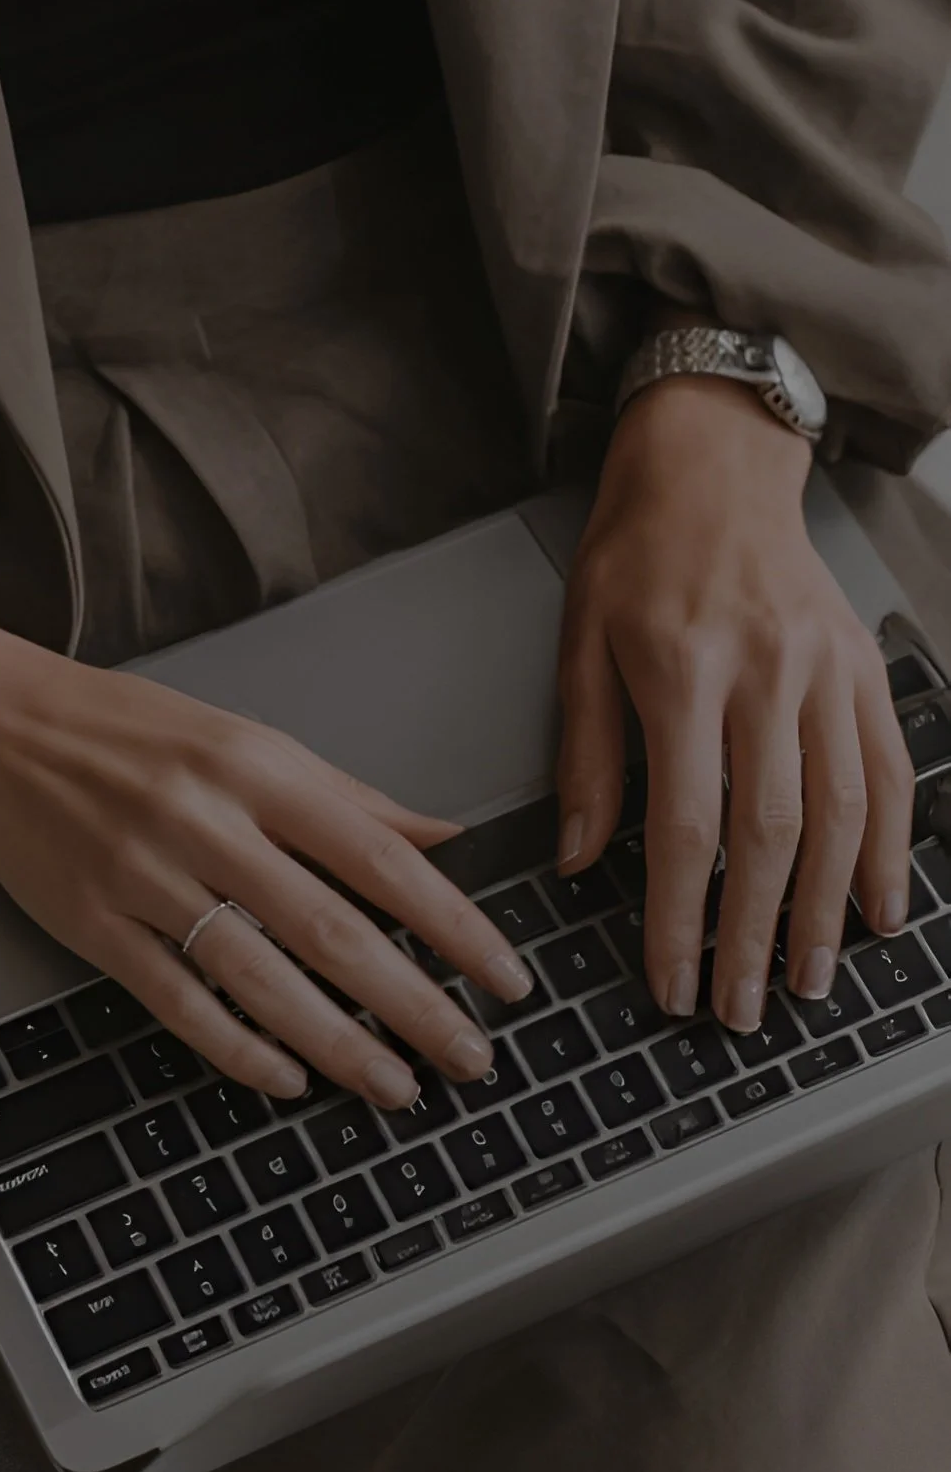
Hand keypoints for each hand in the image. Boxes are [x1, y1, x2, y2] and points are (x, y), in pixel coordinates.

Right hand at [0, 596, 530, 1106]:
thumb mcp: (249, 739)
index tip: (505, 976)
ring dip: (339, 1043)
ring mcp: (147, 876)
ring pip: (262, 978)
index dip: (453, 924)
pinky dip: (237, 1048)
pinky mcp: (94, 925)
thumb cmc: (131, 731)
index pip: (381, 857)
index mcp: (260, 769)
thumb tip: (443, 838)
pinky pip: (179, 1001)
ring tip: (397, 1086)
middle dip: (414, 1003)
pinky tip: (288, 1078)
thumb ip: (349, 796)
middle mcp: (209, 821)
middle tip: (471, 1056)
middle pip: (333, 929)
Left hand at [556, 377, 913, 1031]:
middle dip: (756, 935)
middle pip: (772, 832)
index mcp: (683, 668)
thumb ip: (586, 754)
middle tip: (743, 1009)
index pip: (684, 823)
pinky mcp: (863, 667)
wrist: (715, 462)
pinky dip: (893, 848)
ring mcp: (827, 670)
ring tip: (810, 981)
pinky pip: (891, 771)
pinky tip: (879, 907)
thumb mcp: (580, 641)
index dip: (678, 917)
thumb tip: (578, 858)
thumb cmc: (636, 549)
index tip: (671, 982)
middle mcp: (767, 672)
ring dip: (827, 910)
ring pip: (843, 814)